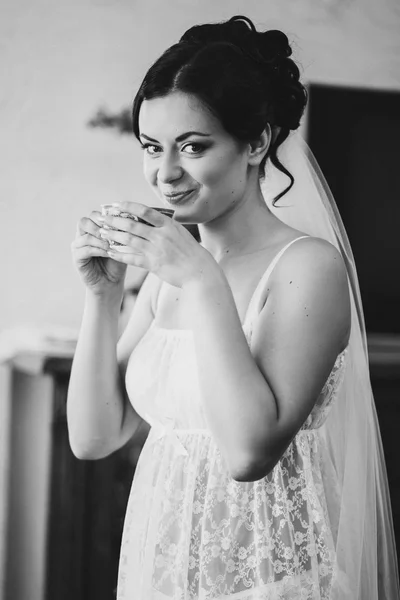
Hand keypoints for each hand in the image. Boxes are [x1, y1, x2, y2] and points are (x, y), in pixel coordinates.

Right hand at [72, 210, 126, 296]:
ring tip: (111, 245)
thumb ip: (121, 233)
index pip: (94, 215)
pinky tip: (108, 253)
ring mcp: (78, 246)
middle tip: (111, 232)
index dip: (105, 217)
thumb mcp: (122, 245)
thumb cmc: (117, 262)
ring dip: (99, 239)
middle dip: (98, 226)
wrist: (111, 282)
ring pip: (84, 235)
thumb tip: (131, 219)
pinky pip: (85, 249)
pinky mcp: (77, 258)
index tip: (118, 223)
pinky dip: (98, 250)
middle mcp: (83, 235)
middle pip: (84, 221)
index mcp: (93, 229)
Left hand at [100, 202, 217, 288]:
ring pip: (129, 240)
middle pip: (132, 224)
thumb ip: (166, 227)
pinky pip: (132, 258)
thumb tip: (151, 220)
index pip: (145, 211)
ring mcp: (157, 250)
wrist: (200, 272)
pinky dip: (119, 254)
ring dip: (113, 235)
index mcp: (169, 225)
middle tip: (102, 218)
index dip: (128, 206)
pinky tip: (109, 251)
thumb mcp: (181, 234)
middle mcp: (161, 235)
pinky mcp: (153, 264)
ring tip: (101, 233)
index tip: (116, 204)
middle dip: (114, 220)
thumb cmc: (191, 253)